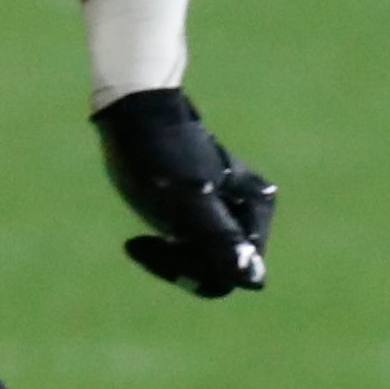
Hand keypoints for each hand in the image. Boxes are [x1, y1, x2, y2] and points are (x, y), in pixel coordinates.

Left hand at [93, 88, 274, 297]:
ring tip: (138, 242)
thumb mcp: (186, 200)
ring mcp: (226, 207)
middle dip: (181, 263)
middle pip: (221, 266)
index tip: (156, 245)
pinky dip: (168, 244)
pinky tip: (142, 238)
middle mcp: (250, 210)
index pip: (235, 272)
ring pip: (205, 257)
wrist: (131, 108)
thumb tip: (253, 280)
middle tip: (140, 244)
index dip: (195, 271)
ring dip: (172, 254)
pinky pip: (193, 243)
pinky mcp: (203, 204)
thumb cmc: (158, 154)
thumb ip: (219, 239)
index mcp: (257, 208)